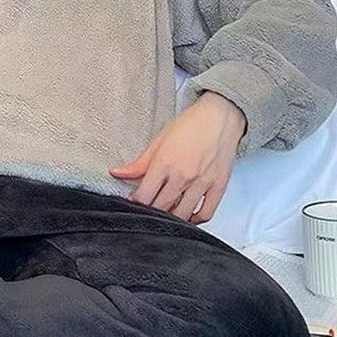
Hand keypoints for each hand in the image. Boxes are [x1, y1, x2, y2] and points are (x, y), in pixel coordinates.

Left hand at [108, 91, 246, 223]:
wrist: (220, 116)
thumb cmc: (190, 125)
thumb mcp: (158, 141)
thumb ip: (138, 163)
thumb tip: (116, 173)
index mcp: (164, 163)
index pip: (144, 196)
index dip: (135, 203)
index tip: (133, 203)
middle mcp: (183, 175)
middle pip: (161, 207)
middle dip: (151, 211)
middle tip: (148, 209)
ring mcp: (202, 183)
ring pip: (182, 214)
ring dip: (171, 217)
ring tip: (165, 212)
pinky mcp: (219, 187)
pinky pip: (206, 213)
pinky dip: (195, 219)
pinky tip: (187, 215)